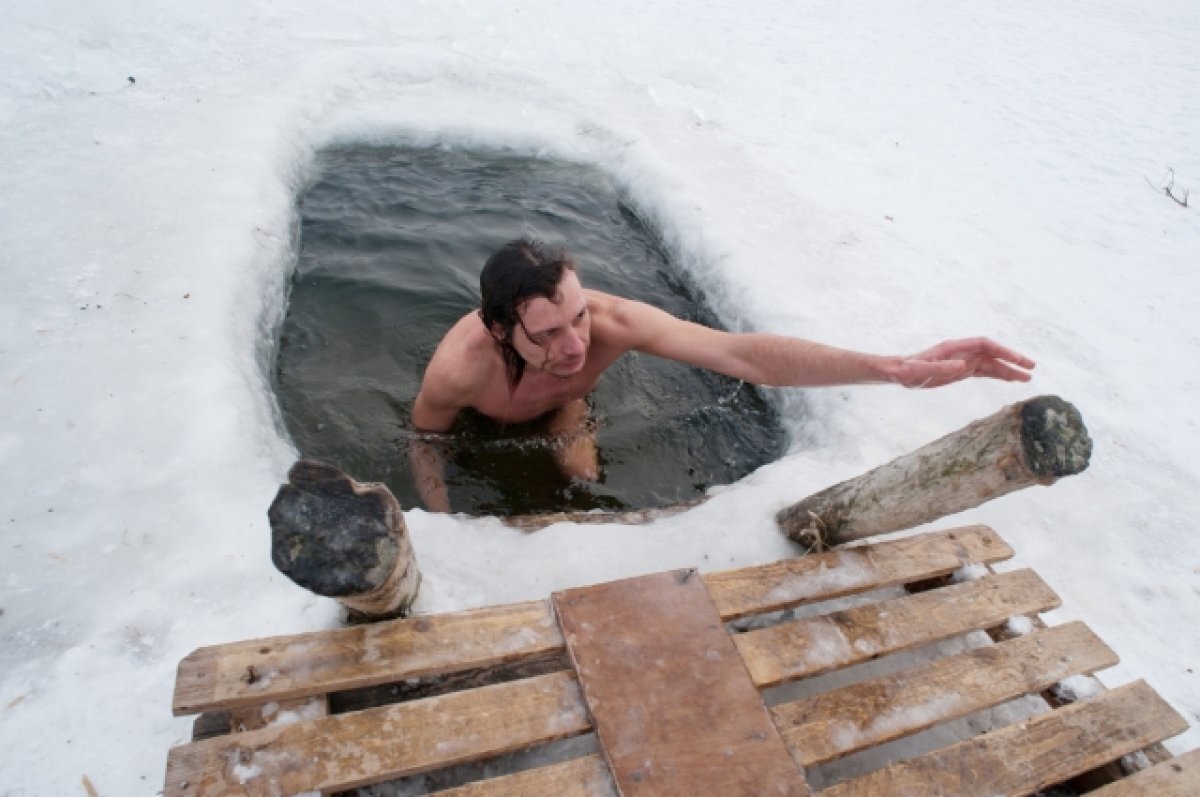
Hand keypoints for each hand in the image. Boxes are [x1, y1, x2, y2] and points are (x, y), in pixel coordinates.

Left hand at [886, 337, 1035, 388]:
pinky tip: (1009, 380)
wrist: (899, 373)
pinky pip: (984, 372)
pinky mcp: (961, 371)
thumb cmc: (907, 371)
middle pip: (992, 354)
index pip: (985, 345)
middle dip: (1012, 360)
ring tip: (1027, 378)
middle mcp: (962, 352)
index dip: (1002, 351)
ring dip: (1008, 370)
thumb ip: (940, 368)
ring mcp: (963, 361)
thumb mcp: (920, 372)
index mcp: (954, 348)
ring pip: (991, 364)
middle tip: (1031, 369)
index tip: (1018, 360)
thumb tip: (963, 366)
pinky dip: (998, 375)